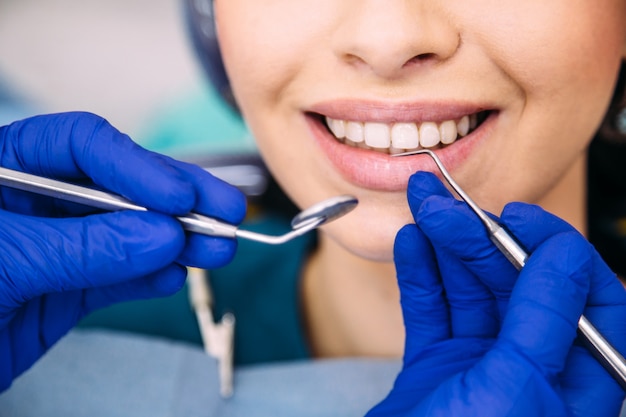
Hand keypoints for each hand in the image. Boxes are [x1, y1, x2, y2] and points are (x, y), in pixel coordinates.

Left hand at [0, 112, 245, 390]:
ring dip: (176, 241)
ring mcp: (55, 247)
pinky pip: (119, 277)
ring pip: (129, 234)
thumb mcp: (1, 262)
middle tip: (224, 210)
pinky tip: (178, 273)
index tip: (177, 196)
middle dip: (175, 198)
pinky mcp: (65, 290)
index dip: (137, 165)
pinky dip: (151, 277)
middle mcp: (35, 201)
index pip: (81, 145)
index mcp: (5, 169)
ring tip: (219, 247)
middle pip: (118, 186)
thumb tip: (160, 235)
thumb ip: (79, 248)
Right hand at [367, 172, 625, 416]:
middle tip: (440, 202)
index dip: (551, 248)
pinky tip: (410, 244)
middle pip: (515, 285)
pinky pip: (432, 312)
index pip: (582, 296)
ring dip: (444, 248)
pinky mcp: (438, 368)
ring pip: (469, 293)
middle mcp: (533, 368)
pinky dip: (421, 277)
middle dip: (477, 238)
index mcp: (575, 381)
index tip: (512, 215)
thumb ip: (543, 322)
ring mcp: (482, 366)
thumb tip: (564, 254)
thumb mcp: (514, 392)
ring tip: (421, 209)